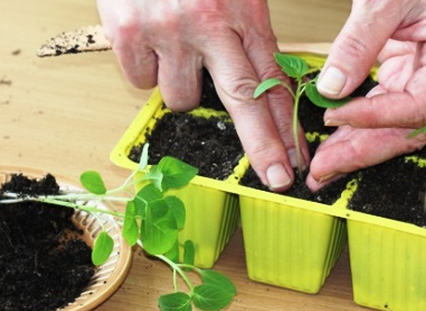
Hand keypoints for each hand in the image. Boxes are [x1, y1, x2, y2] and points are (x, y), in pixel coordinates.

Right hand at [97, 0, 307, 190]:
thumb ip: (246, 31)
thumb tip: (258, 85)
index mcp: (242, 11)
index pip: (272, 81)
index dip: (286, 125)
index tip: (296, 156)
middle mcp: (208, 25)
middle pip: (243, 103)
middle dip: (263, 147)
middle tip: (277, 178)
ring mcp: (167, 32)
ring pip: (183, 98)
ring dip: (183, 84)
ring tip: (178, 50)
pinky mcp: (128, 34)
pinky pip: (142, 82)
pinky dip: (148, 70)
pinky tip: (151, 43)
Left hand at [306, 0, 425, 190]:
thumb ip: (359, 42)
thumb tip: (331, 89)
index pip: (418, 106)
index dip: (376, 119)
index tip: (335, 117)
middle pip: (404, 131)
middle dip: (360, 153)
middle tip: (321, 172)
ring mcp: (418, 80)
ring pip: (388, 130)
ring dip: (353, 150)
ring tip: (320, 171)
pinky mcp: (397, 78)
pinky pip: (376, 113)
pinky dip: (352, 130)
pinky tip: (329, 145)